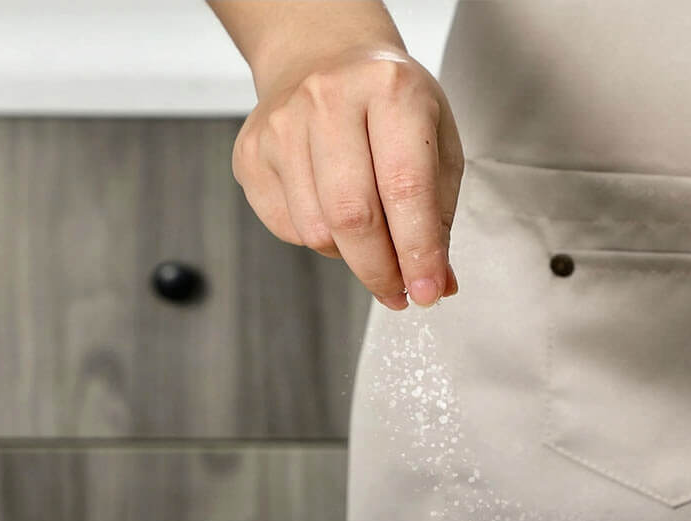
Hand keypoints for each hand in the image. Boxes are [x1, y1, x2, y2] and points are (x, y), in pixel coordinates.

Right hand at [232, 46, 462, 308]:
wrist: (323, 57)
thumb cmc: (389, 107)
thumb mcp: (436, 145)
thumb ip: (439, 218)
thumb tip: (437, 283)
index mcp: (389, 88)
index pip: (404, 187)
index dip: (418, 251)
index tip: (427, 292)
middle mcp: (328, 98)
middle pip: (352, 216)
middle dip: (380, 270)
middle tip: (398, 292)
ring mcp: (280, 124)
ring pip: (317, 231)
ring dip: (350, 256)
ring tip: (369, 240)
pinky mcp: (251, 152)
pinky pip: (288, 228)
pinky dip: (319, 239)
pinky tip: (332, 212)